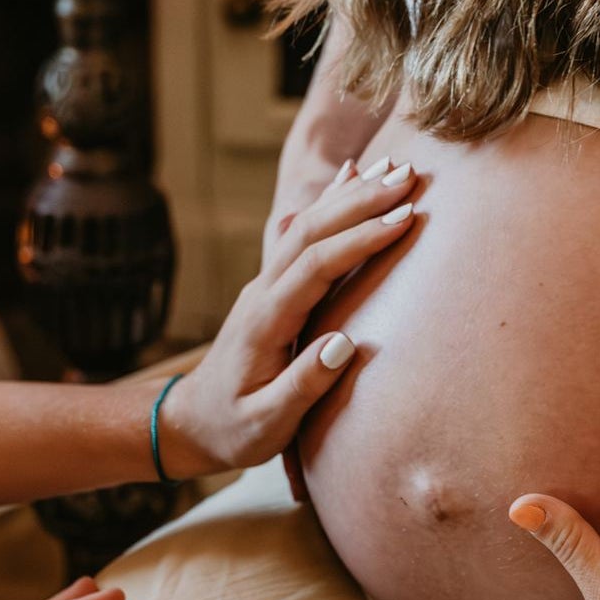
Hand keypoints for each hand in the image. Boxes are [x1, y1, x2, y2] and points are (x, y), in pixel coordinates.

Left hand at [160, 155, 417, 476]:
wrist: (190, 422)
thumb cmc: (233, 429)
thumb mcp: (267, 424)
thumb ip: (304, 386)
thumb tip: (346, 345)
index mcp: (266, 321)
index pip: (316, 265)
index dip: (360, 239)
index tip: (403, 219)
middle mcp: (263, 292)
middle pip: (312, 230)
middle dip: (362, 201)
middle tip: (410, 178)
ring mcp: (266, 285)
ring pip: (307, 225)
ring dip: (350, 195)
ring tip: (394, 170)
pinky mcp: (273, 288)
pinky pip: (302, 235)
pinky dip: (329, 203)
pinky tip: (349, 178)